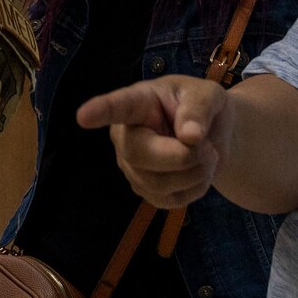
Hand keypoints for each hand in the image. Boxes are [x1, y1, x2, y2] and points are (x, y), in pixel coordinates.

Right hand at [76, 76, 232, 207]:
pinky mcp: (146, 190)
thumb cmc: (204, 107)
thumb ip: (200, 110)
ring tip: (208, 155)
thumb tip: (190, 136)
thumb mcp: (209, 96)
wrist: (214, 136)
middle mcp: (126, 135)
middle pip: (139, 154)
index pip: (117, 107)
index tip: (83, 116)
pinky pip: (170, 201)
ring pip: (158, 184)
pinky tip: (199, 172)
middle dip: (181, 156)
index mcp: (139, 102)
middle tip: (209, 148)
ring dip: (196, 173)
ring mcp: (132, 166)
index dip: (100, 111)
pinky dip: (196, 189)